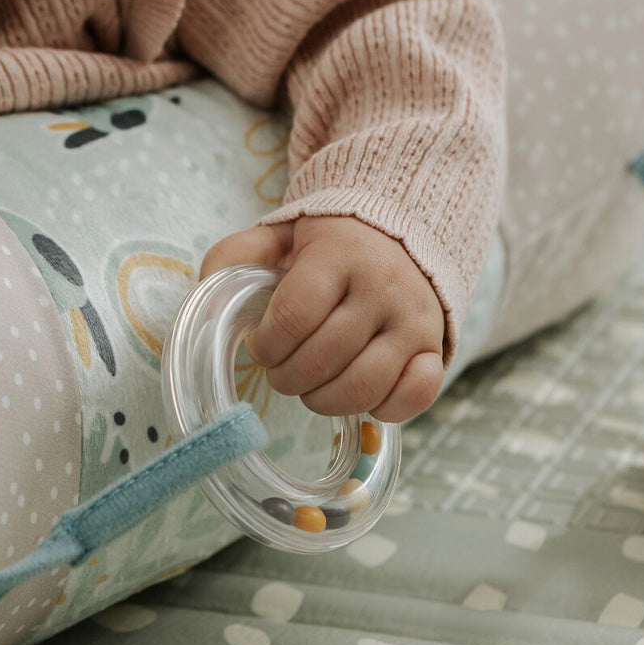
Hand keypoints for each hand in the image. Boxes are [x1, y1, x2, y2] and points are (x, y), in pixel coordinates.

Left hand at [199, 216, 444, 422]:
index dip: (267, 345)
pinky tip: (359, 395)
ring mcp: (414, 321)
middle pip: (323, 358)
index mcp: (339, 255)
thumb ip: (237, 256)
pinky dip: (382, 408)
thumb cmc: (330, 248)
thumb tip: (208, 293)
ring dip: (324, 400)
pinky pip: (413, 397)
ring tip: (312, 386)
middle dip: (288, 377)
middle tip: (282, 370)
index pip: (293, 316)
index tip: (262, 346)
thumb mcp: (281, 236)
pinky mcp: (435, 348)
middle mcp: (383, 287)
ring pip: (363, 386)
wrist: (404, 236)